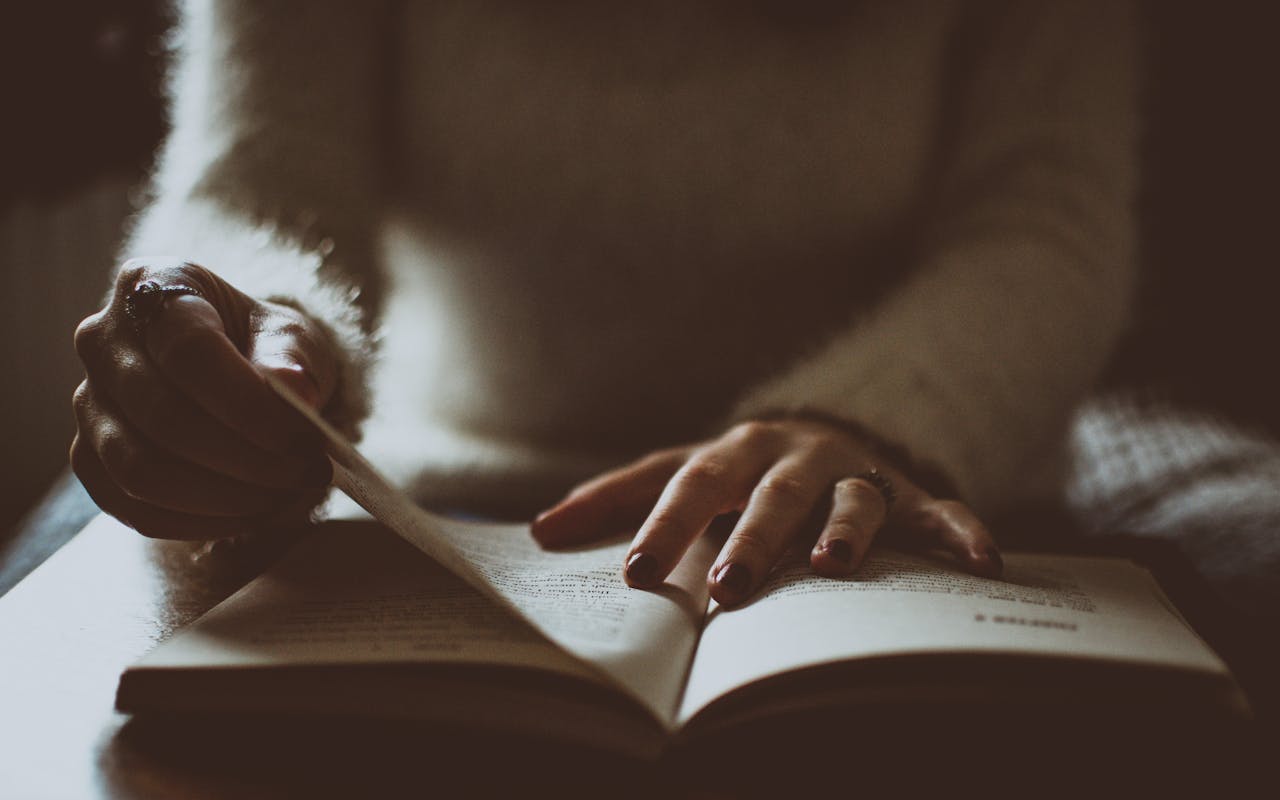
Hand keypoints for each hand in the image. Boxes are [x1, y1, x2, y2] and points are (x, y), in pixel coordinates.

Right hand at [71, 258, 337, 539]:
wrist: (240, 371)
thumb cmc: (266, 347)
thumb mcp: (294, 338)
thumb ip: (293, 359)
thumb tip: (292, 389)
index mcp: (155, 285)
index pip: (190, 351)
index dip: (251, 405)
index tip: (307, 440)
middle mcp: (102, 340)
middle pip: (164, 417)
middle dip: (248, 460)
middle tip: (308, 474)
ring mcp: (89, 403)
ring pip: (142, 471)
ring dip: (225, 498)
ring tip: (286, 495)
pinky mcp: (91, 460)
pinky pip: (135, 509)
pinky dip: (200, 523)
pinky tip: (251, 513)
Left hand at [532, 417, 1000, 606]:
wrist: (828, 429)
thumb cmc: (740, 468)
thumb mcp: (681, 472)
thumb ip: (618, 498)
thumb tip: (537, 530)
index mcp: (734, 451)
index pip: (692, 483)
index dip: (664, 525)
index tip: (635, 574)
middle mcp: (794, 456)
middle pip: (771, 495)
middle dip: (751, 540)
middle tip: (728, 591)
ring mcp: (854, 471)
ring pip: (852, 496)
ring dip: (845, 529)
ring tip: (835, 565)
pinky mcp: (907, 492)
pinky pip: (939, 510)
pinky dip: (961, 531)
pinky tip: (981, 563)